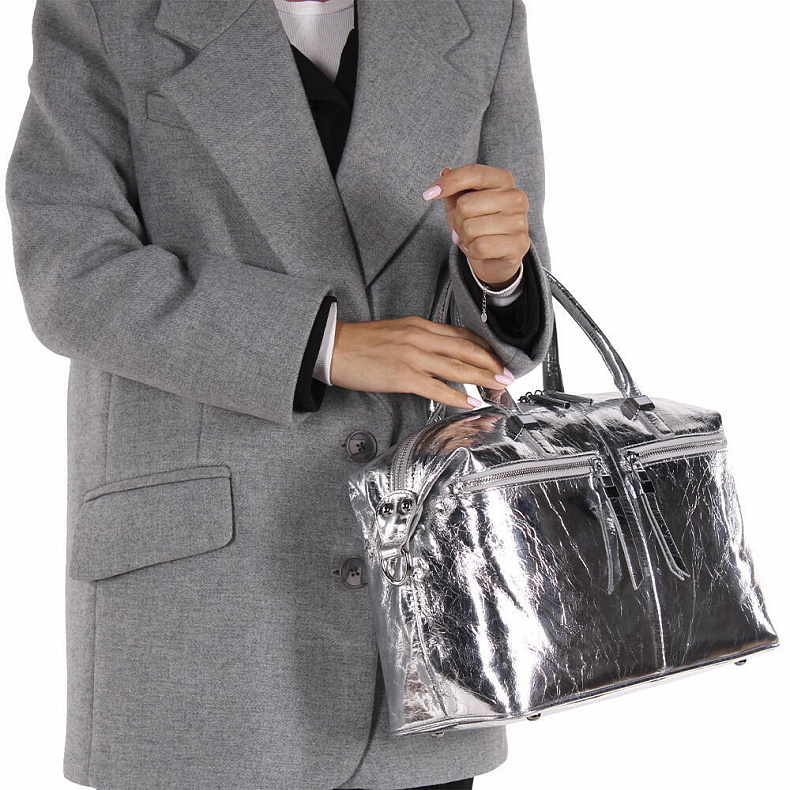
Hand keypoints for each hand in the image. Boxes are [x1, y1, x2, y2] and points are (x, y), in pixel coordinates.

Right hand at [329, 317, 514, 409]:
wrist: (334, 347)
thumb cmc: (360, 343)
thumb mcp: (396, 332)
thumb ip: (420, 340)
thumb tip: (439, 353)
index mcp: (419, 325)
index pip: (461, 335)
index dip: (484, 347)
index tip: (496, 357)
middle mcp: (420, 337)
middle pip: (466, 349)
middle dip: (491, 363)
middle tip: (507, 374)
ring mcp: (413, 356)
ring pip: (458, 367)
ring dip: (483, 378)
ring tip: (498, 386)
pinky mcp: (404, 375)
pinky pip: (438, 387)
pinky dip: (459, 396)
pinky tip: (472, 401)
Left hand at [422, 164, 529, 288]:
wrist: (497, 259)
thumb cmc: (479, 227)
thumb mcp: (463, 205)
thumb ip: (454, 189)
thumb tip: (444, 171)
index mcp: (504, 180)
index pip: (473, 173)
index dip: (448, 183)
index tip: (428, 194)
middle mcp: (516, 197)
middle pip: (466, 204)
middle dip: (457, 220)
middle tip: (465, 228)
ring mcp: (520, 221)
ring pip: (470, 228)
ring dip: (465, 238)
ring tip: (475, 239)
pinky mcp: (518, 244)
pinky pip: (480, 247)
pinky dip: (473, 252)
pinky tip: (481, 251)